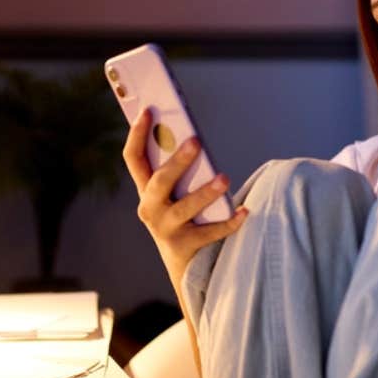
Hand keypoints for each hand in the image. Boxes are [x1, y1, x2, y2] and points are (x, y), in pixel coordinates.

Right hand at [122, 109, 246, 283]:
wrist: (184, 267)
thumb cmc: (183, 219)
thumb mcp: (173, 195)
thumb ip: (179, 172)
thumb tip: (194, 139)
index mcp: (145, 191)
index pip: (133, 158)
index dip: (137, 134)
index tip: (148, 110)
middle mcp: (149, 209)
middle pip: (159, 181)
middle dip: (177, 161)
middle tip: (196, 142)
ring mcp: (165, 229)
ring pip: (184, 207)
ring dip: (205, 192)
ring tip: (224, 178)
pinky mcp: (184, 246)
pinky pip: (210, 232)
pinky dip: (229, 221)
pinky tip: (244, 211)